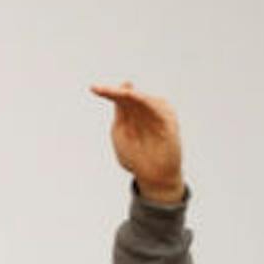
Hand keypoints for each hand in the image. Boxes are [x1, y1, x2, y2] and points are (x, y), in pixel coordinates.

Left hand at [90, 81, 183, 202]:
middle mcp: (146, 110)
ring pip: (144, 99)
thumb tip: (120, 89)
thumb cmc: (135, 156)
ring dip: (132, 95)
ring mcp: (158, 115)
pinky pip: (159, 109)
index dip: (107, 92)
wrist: (153, 175)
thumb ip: (120, 113)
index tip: (94, 88)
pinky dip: (149, 102)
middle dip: (116, 92)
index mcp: (132, 112)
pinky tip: (138, 98)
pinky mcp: (169, 122)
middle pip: (130, 96)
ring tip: (121, 93)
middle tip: (103, 90)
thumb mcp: (121, 132)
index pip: (120, 98)